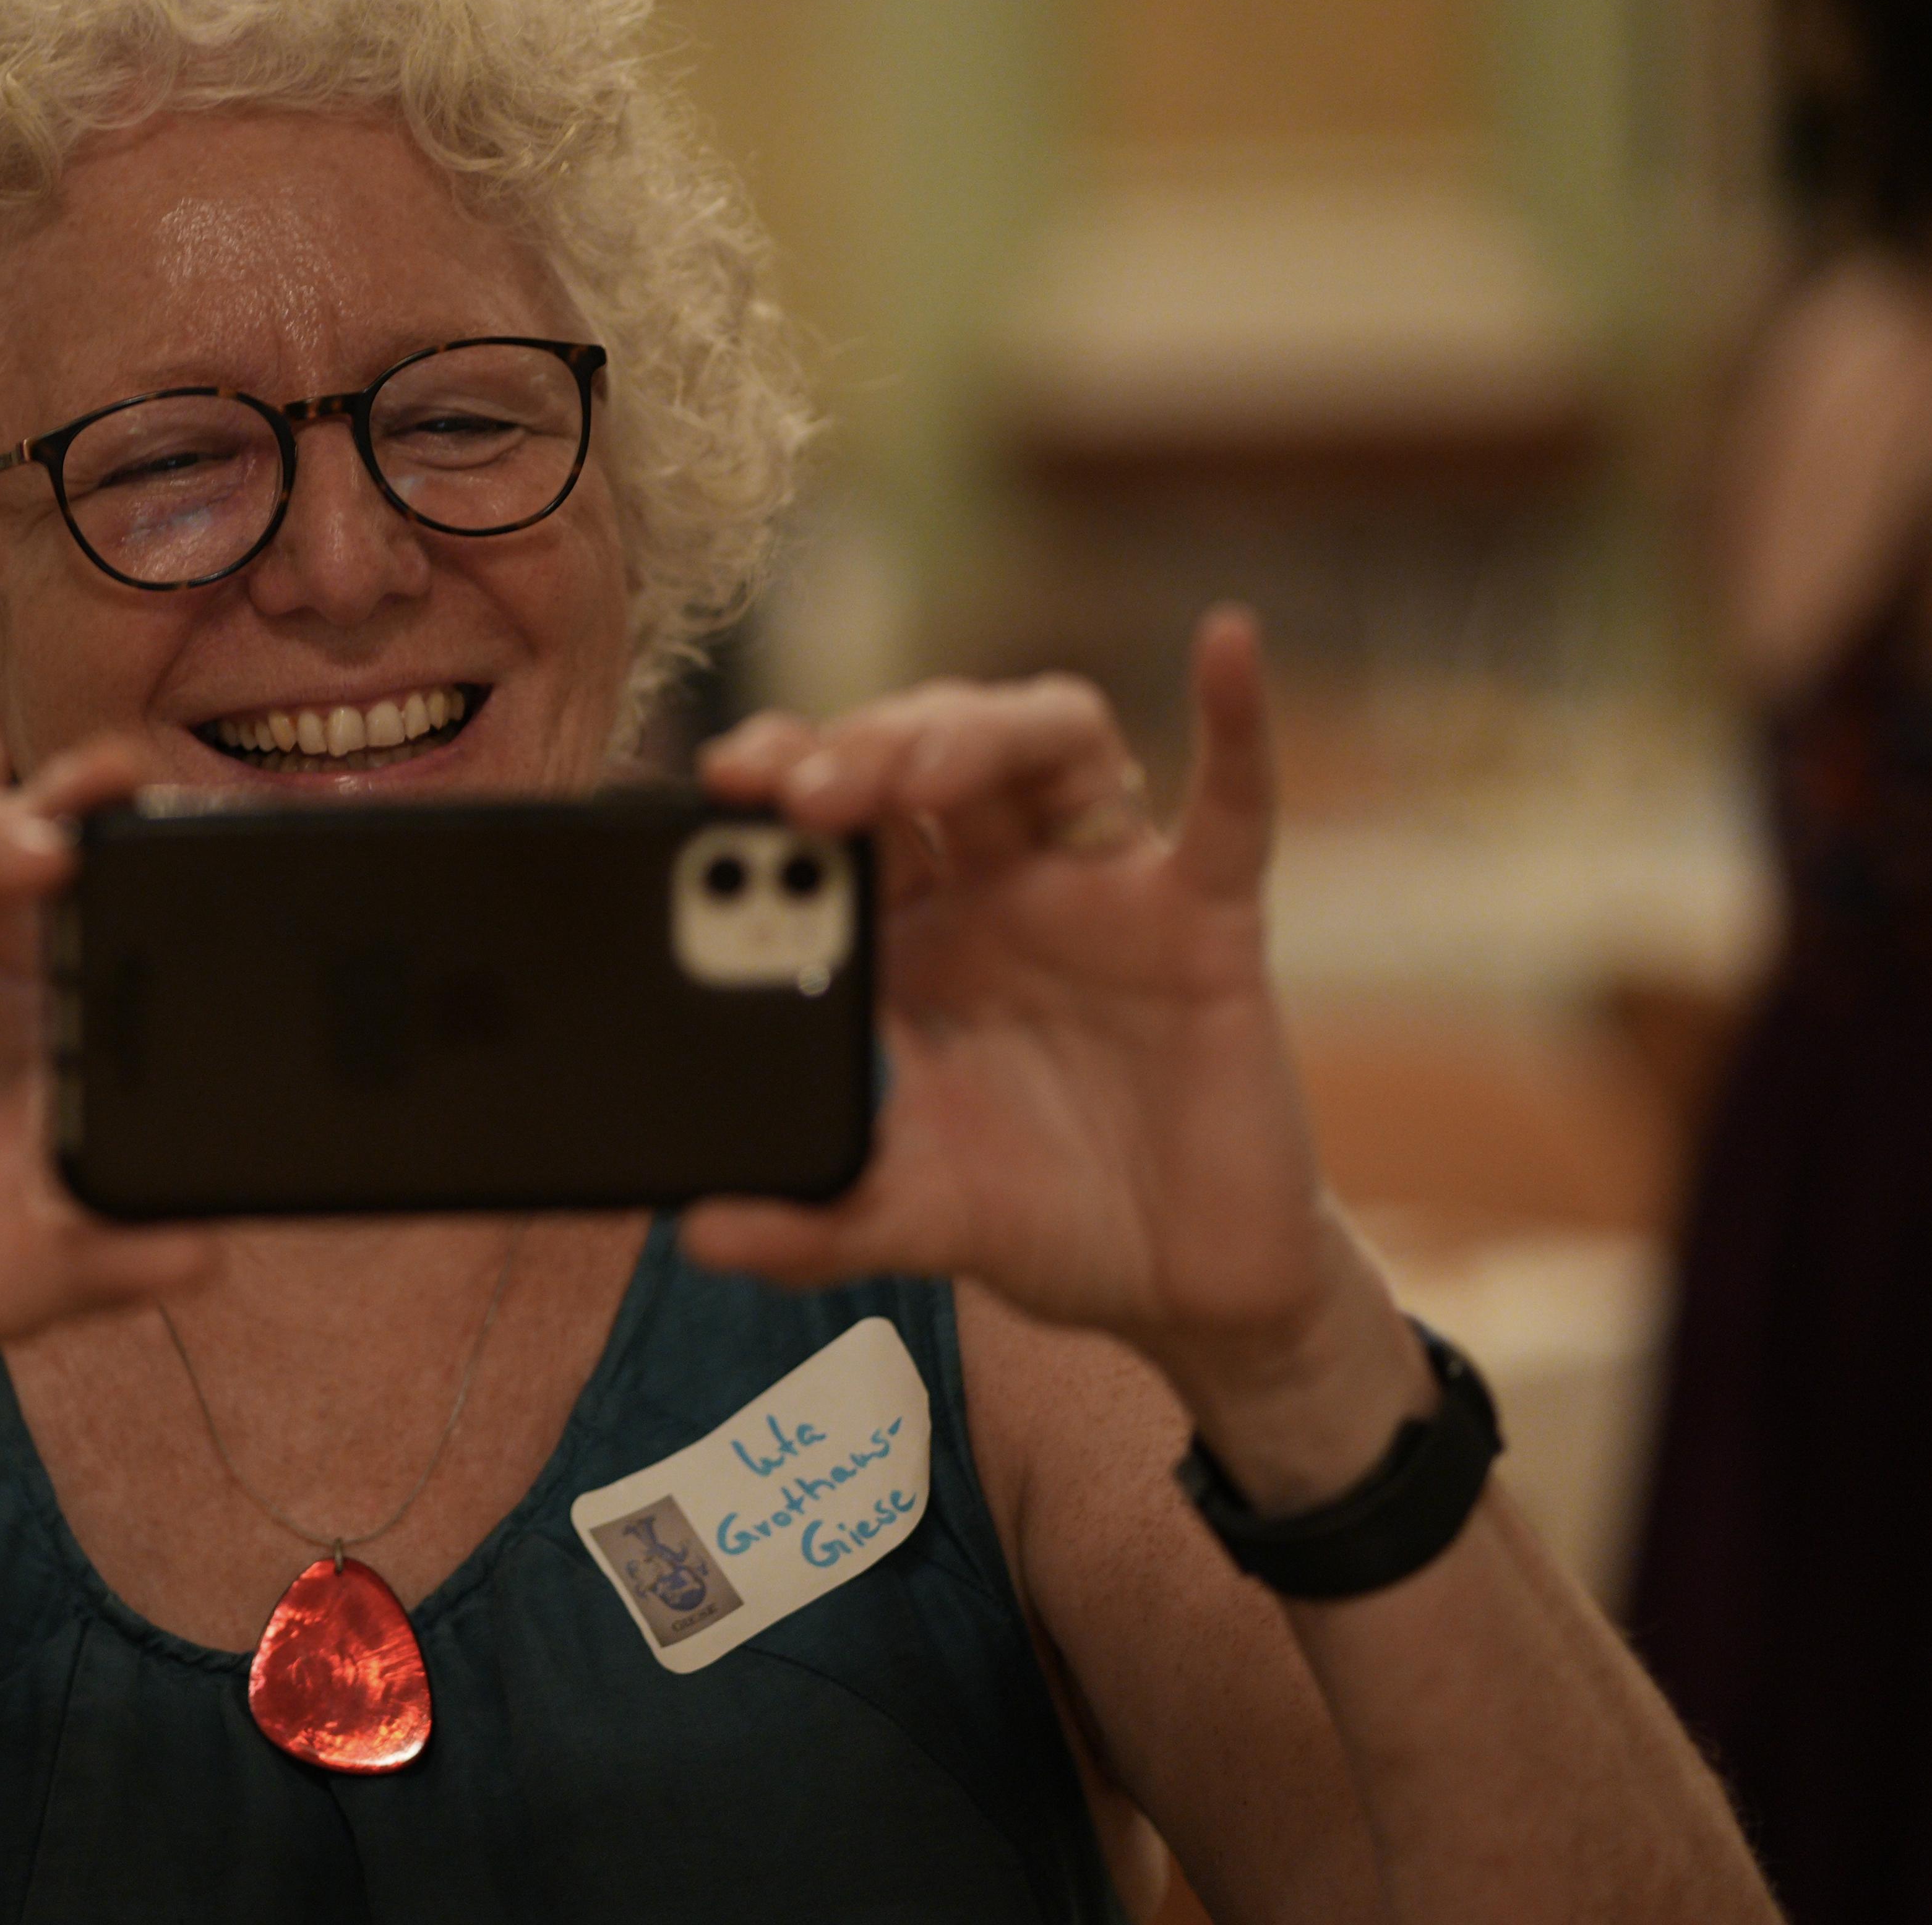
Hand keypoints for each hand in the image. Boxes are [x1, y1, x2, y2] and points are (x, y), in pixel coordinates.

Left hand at [679, 610, 1337, 1371]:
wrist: (1184, 1287)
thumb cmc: (1045, 1219)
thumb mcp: (911, 1219)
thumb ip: (811, 1223)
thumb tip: (697, 1230)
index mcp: (910, 936)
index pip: (836, 817)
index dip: (780, 778)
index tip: (720, 784)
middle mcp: (1000, 886)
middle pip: (928, 752)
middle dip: (861, 748)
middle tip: (803, 791)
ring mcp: (1104, 890)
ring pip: (1047, 742)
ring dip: (980, 729)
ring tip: (922, 766)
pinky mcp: (1208, 920)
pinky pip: (1231, 803)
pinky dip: (1234, 721)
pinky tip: (1224, 643)